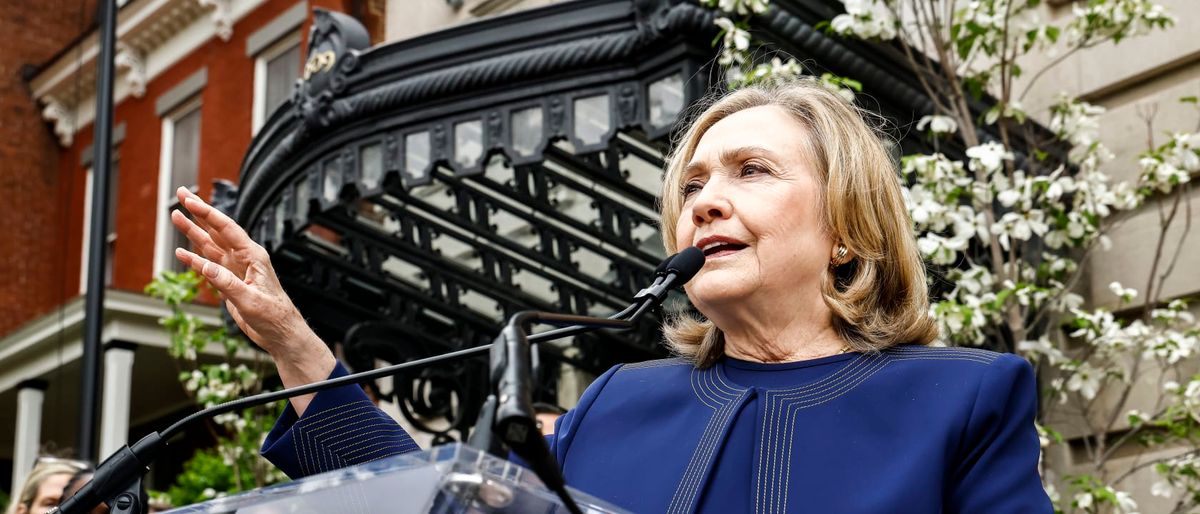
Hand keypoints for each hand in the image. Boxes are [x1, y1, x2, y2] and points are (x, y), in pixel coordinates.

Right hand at [171, 186, 333, 412]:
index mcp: (254, 257)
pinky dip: (195, 259)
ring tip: (175, 217)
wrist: (281, 334)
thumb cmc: (275, 317)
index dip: (208, 213)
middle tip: (181, 195)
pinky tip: (181, 253)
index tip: (191, 200)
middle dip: (198, 212)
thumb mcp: (250, 301)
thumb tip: (205, 266)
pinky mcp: (230, 283)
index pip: (227, 229)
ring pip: (211, 246)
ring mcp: (236, 270)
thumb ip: (227, 284)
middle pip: (217, 230)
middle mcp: (244, 258)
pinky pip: (209, 266)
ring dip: (193, 232)